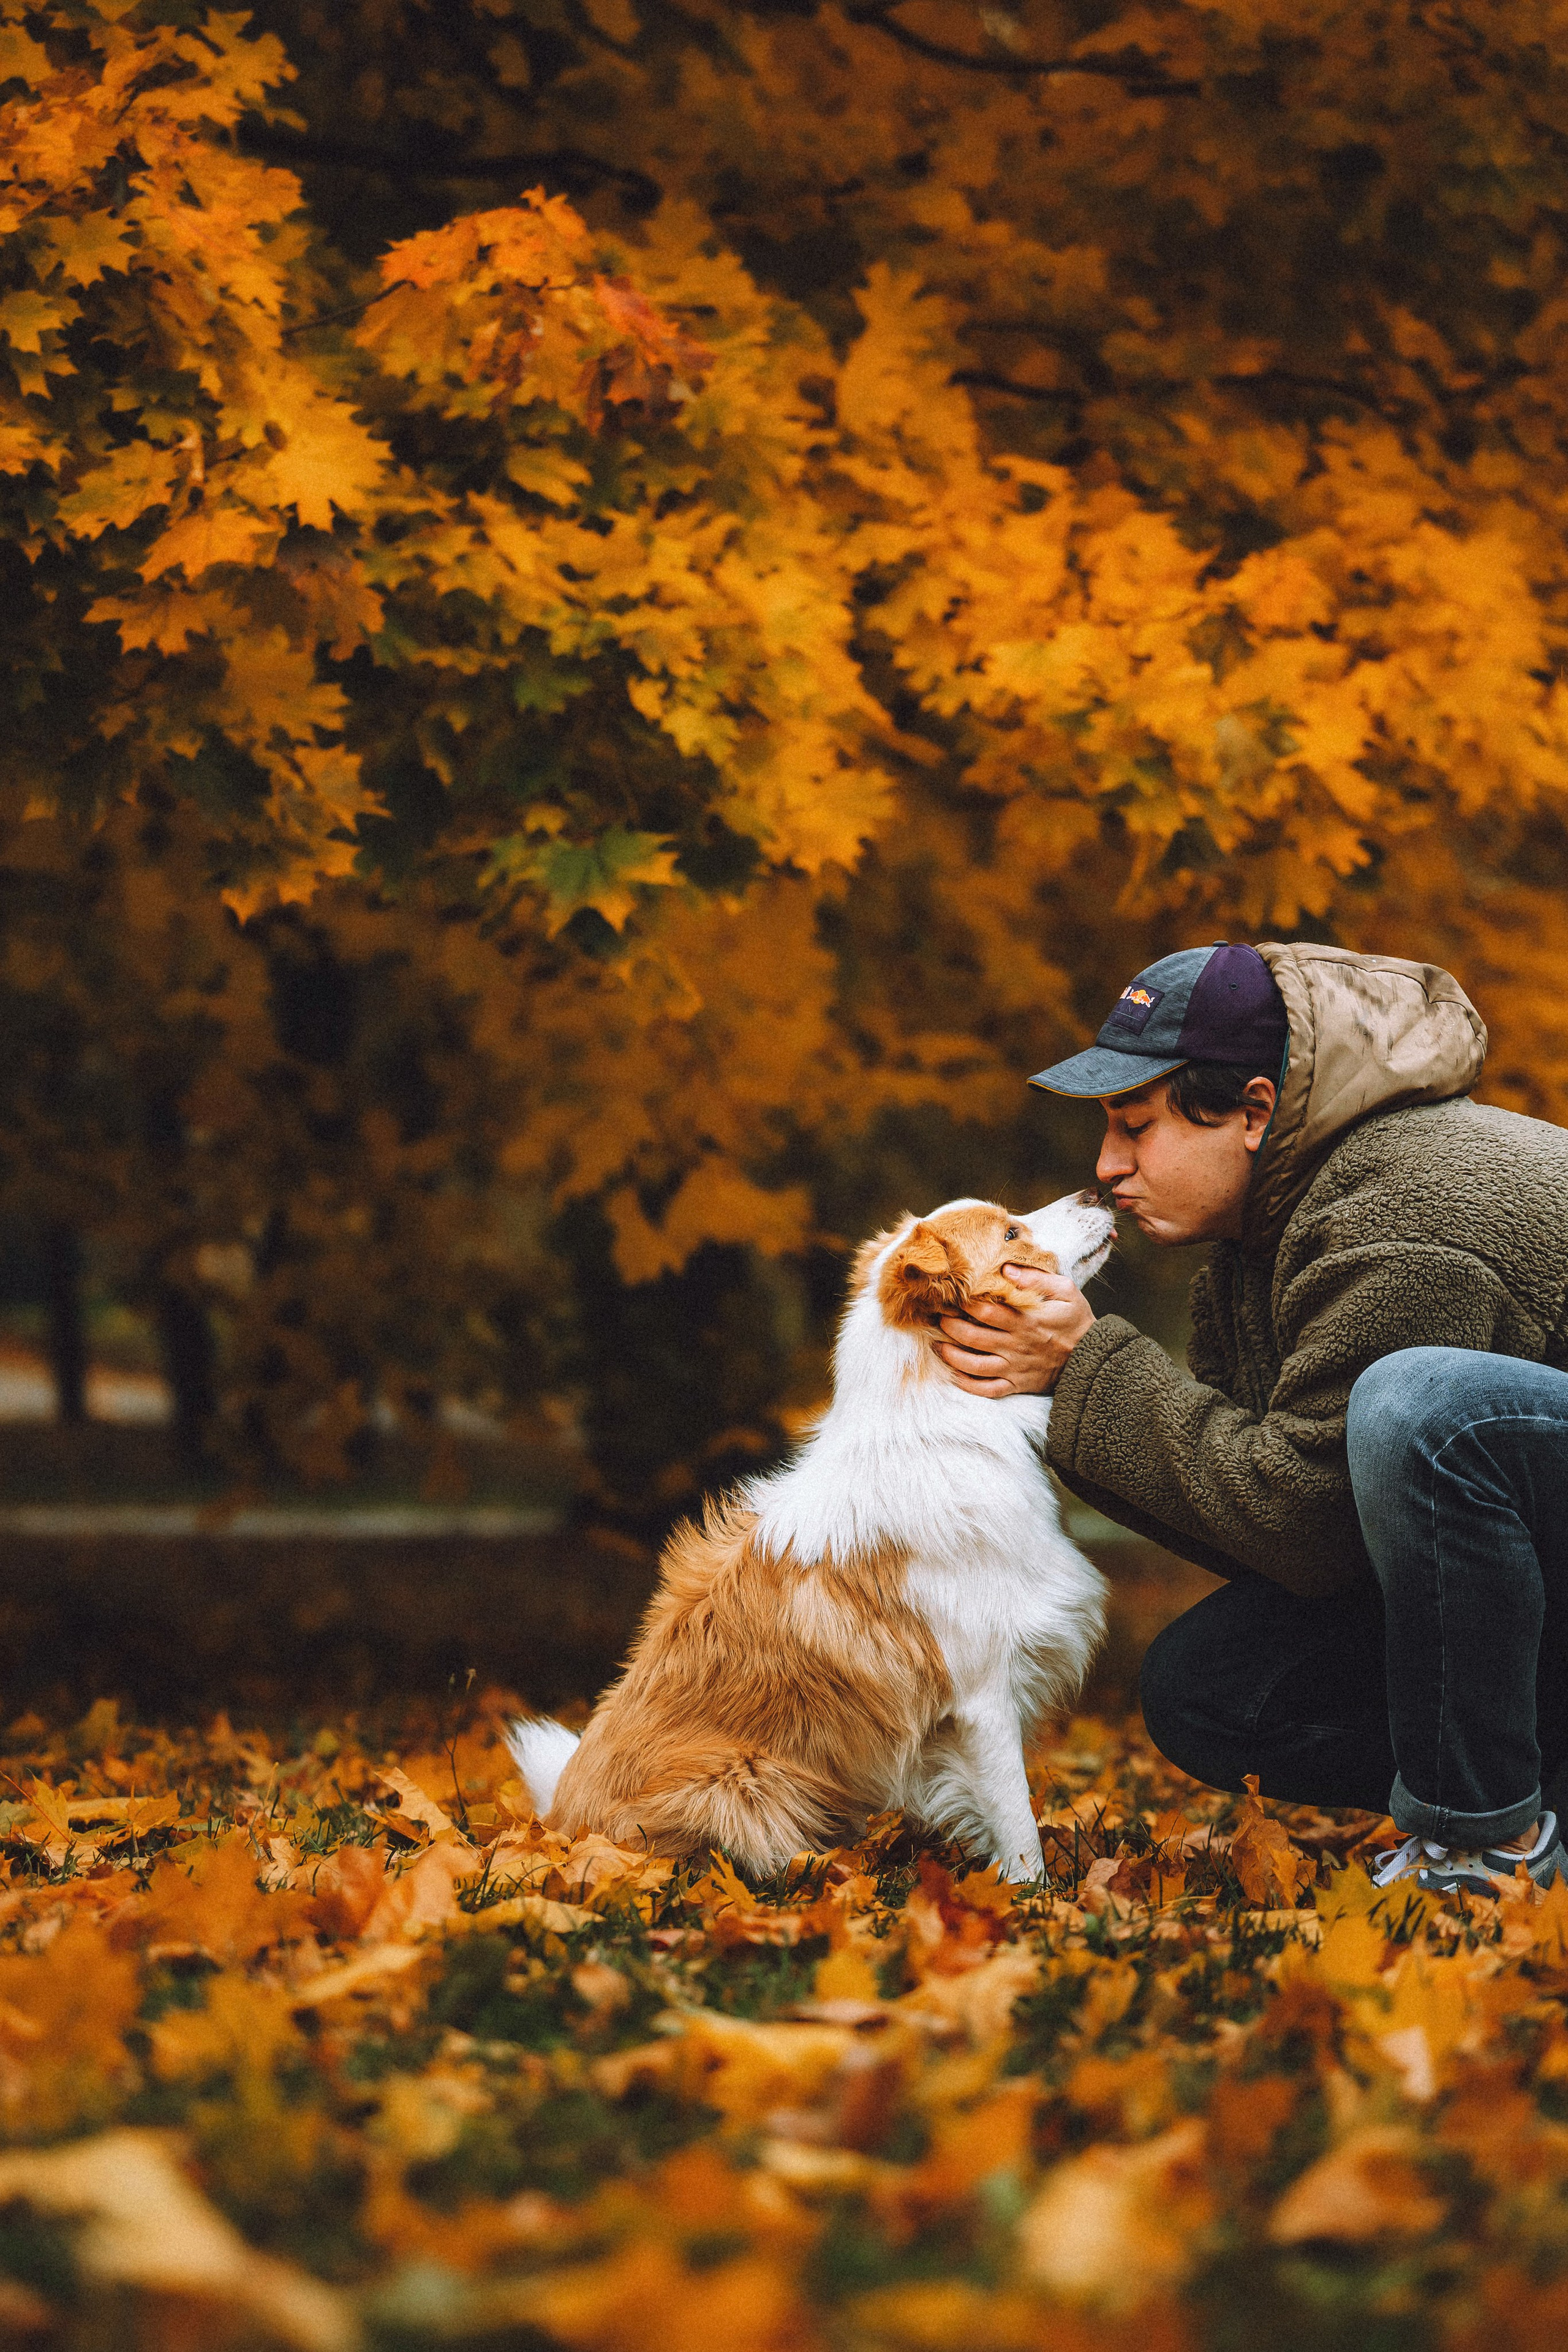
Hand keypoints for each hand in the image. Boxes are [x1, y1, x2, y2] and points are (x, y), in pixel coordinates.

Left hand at [933, 1264, 1095, 1397]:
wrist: (1093, 1360)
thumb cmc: (1077, 1322)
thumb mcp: (1067, 1292)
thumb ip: (1037, 1278)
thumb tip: (1007, 1269)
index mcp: (1025, 1320)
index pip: (985, 1310)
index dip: (963, 1303)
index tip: (951, 1293)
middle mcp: (1015, 1345)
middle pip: (971, 1337)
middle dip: (948, 1326)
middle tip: (936, 1316)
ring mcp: (1014, 1368)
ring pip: (973, 1365)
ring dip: (950, 1355)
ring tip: (936, 1343)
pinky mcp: (1016, 1385)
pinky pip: (986, 1389)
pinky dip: (966, 1384)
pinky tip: (953, 1374)